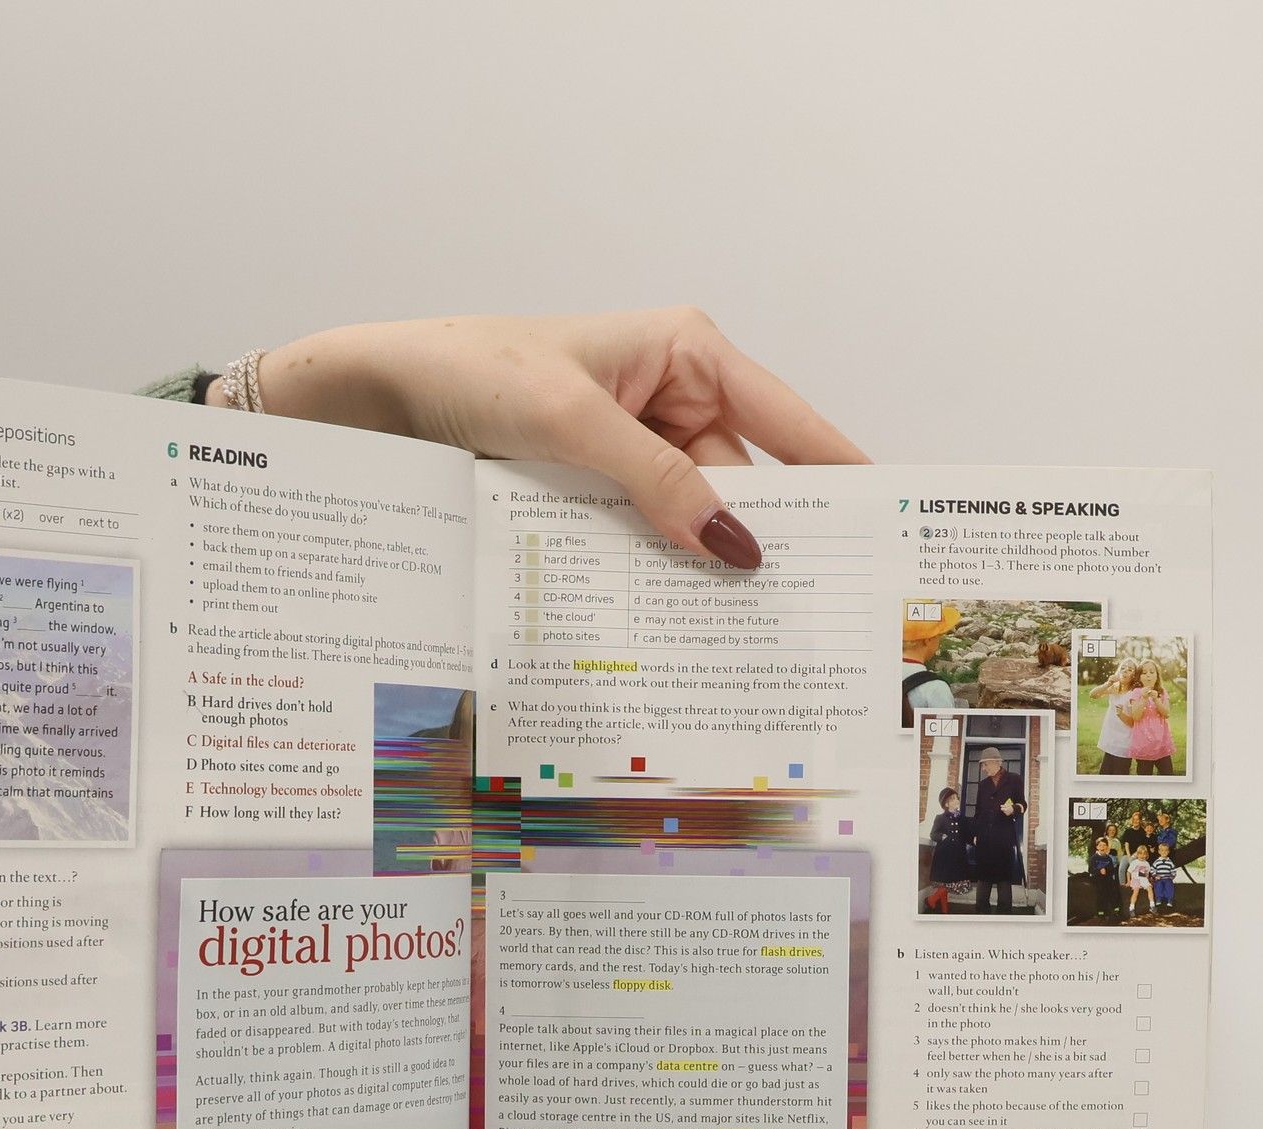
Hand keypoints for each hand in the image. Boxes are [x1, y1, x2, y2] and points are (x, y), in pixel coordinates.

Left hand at [220, 309, 867, 566]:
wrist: (374, 396)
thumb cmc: (469, 371)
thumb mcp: (569, 421)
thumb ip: (655, 482)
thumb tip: (734, 545)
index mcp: (688, 354)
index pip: (789, 422)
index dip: (841, 474)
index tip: (887, 526)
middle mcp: (671, 401)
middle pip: (743, 487)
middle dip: (764, 545)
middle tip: (808, 620)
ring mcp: (631, 454)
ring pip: (689, 525)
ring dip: (698, 573)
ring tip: (738, 640)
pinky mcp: (591, 493)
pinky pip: (640, 540)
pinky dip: (650, 577)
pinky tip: (668, 624)